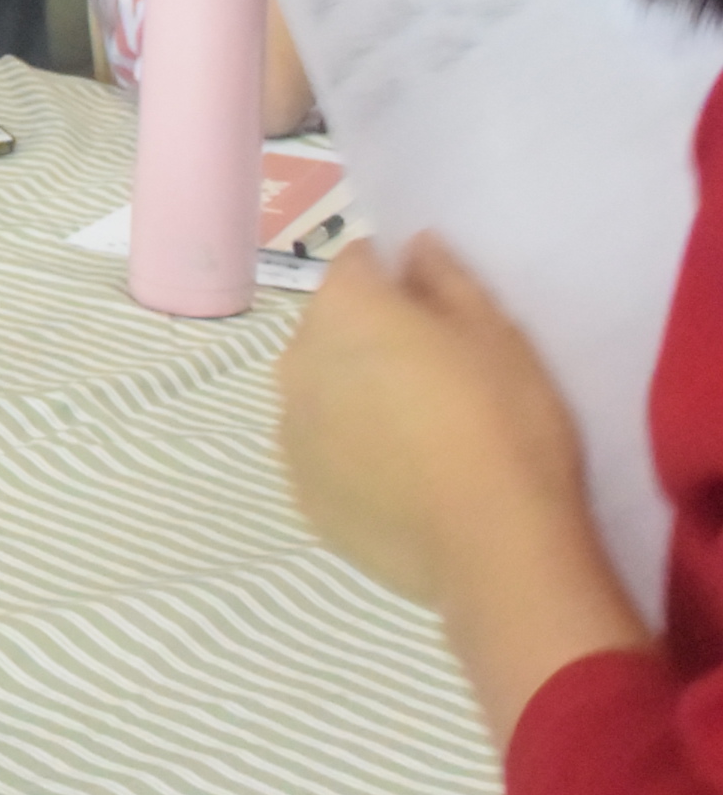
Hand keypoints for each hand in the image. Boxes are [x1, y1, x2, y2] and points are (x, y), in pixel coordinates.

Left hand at [277, 236, 595, 607]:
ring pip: (319, 391)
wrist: (493, 547)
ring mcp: (290, 432)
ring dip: (353, 396)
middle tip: (439, 374)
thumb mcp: (498, 334)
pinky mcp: (301, 492)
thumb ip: (447, 279)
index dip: (396, 278)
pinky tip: (404, 479)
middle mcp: (296, 362)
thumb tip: (414, 247)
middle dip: (371, 337)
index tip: (438, 308)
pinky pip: (321, 451)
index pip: (357, 264)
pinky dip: (349, 454)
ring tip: (422, 433)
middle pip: (330, 328)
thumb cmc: (504, 423)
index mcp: (343, 310)